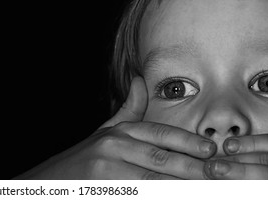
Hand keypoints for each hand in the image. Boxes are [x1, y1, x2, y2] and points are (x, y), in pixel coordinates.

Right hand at [14, 77, 215, 178]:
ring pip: (153, 181)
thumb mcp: (104, 132)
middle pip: (161, 158)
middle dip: (193, 167)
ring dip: (181, 186)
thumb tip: (141, 81)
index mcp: (118, 133)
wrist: (46, 184)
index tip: (212, 150)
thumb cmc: (82, 162)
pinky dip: (157, 196)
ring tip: (206, 189)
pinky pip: (138, 194)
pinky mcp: (104, 190)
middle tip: (220, 173)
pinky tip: (175, 197)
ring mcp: (106, 172)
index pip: (159, 135)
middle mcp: (112, 149)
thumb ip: (128, 110)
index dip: (187, 142)